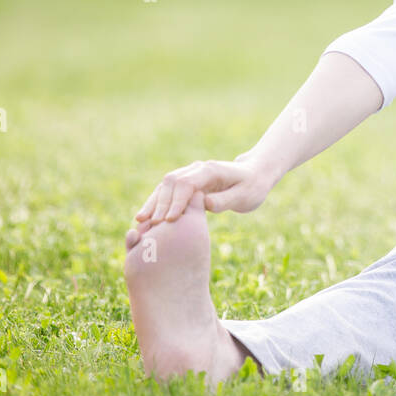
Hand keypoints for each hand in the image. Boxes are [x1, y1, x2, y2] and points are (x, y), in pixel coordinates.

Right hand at [135, 153, 277, 222]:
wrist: (255, 175)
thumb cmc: (253, 187)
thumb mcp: (245, 196)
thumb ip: (225, 200)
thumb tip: (205, 204)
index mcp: (211, 171)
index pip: (187, 183)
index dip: (177, 201)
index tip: (170, 220)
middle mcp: (197, 169)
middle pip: (171, 182)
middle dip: (159, 203)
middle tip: (151, 226)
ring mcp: (191, 174)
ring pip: (165, 186)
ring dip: (152, 203)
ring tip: (140, 223)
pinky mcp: (187, 183)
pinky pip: (167, 191)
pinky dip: (156, 204)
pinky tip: (145, 218)